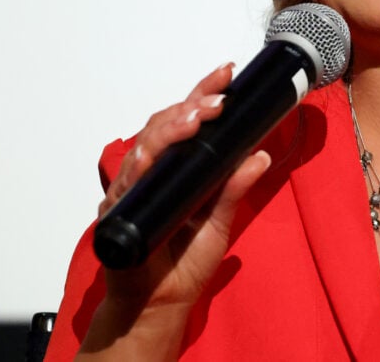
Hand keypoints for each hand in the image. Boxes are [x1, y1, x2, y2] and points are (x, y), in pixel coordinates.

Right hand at [79, 63, 271, 357]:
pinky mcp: (118, 212)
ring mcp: (133, 189)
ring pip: (145, 146)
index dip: (203, 94)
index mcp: (177, 168)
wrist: (158, 305)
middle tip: (217, 99)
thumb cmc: (182, 263)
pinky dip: (138, 167)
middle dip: (190, 107)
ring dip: (169, 129)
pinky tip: (151, 155)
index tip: (226, 73)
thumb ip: (235, 188)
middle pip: (164, 126)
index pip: (188, 122)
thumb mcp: (218, 221)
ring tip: (195, 118)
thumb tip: (260, 156)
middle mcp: (153, 172)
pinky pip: (126, 184)